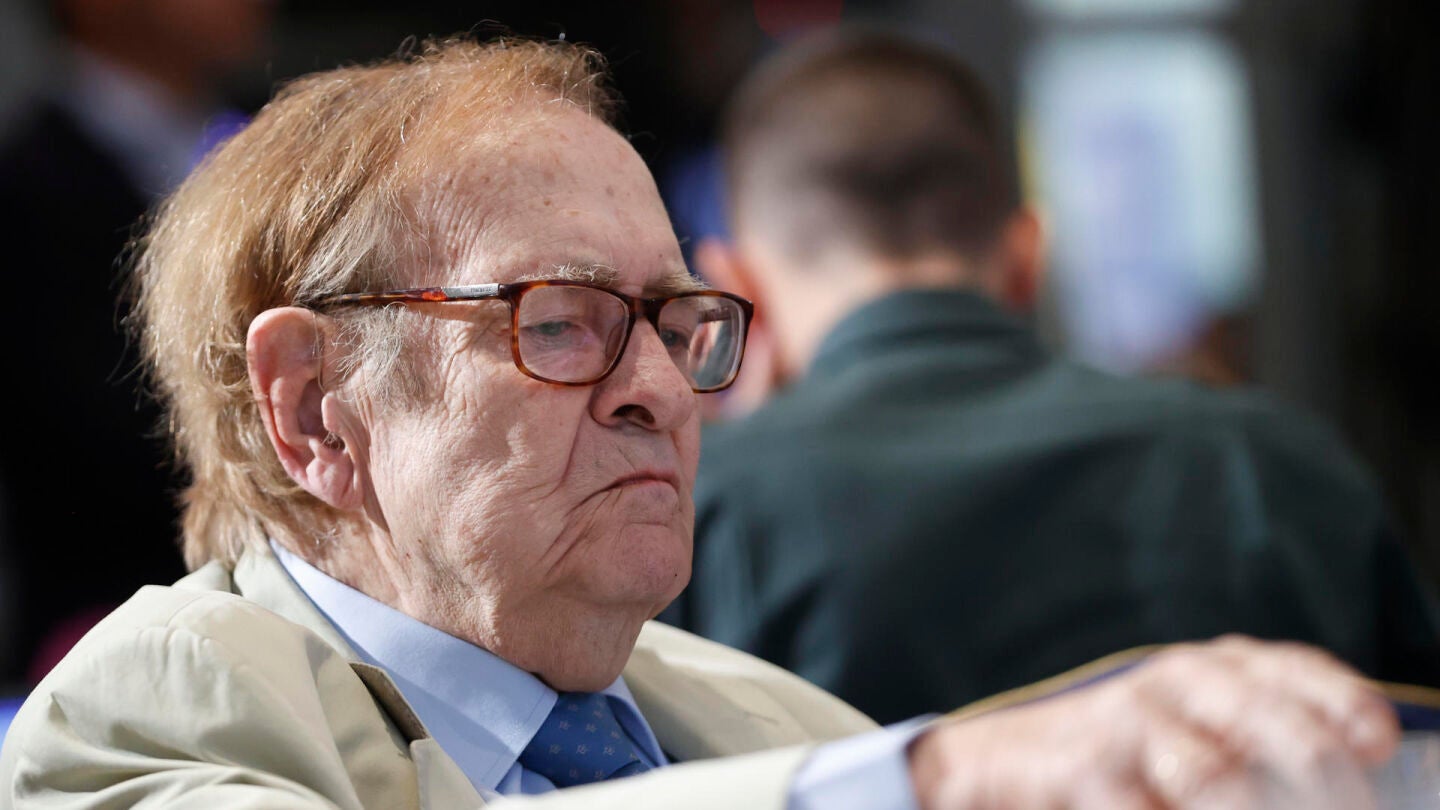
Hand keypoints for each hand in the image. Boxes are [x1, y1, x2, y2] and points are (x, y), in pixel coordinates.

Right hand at [908, 635, 1400, 808]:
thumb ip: (1260, 734)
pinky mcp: (1079, 771)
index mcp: (1211, 667)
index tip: (1373, 745)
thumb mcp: (1188, 723)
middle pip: (1273, 723)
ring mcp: (1124, 724)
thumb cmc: (1120, 752)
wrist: (999, 760)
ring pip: (1214, 779)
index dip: (1345, 707)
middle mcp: (1172, 683)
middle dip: (1322, 782)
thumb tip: (1349, 776)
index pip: (1294, 671)